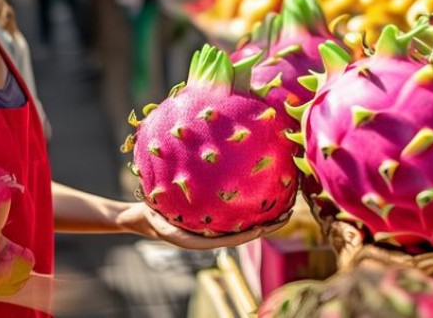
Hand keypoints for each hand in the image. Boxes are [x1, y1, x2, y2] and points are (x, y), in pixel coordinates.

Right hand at [115, 202, 290, 249]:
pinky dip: (250, 207)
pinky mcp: (213, 221)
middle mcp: (212, 236)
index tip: (268, 226)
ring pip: (244, 224)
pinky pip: (235, 215)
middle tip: (289, 213)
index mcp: (202, 241)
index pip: (233, 239)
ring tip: (284, 203)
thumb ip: (166, 223)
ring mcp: (214, 229)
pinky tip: (261, 192)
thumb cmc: (150, 216)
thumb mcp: (157, 219)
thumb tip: (172, 215)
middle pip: (246, 233)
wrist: (143, 218)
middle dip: (268, 225)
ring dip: (265, 216)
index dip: (252, 235)